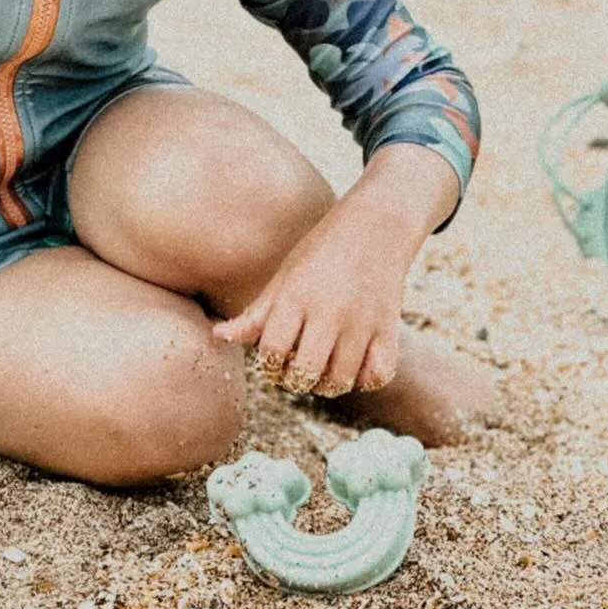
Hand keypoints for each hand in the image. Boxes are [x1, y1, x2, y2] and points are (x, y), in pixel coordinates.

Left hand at [213, 200, 409, 397]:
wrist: (376, 225)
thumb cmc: (322, 250)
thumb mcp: (285, 276)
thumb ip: (256, 314)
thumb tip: (218, 337)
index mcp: (296, 296)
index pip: (272, 351)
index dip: (269, 363)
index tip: (276, 356)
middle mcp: (329, 311)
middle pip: (305, 374)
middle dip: (295, 379)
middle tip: (298, 367)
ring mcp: (362, 322)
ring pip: (341, 381)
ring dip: (327, 384)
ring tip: (323, 368)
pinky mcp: (389, 328)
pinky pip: (378, 376)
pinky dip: (365, 380)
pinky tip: (355, 364)